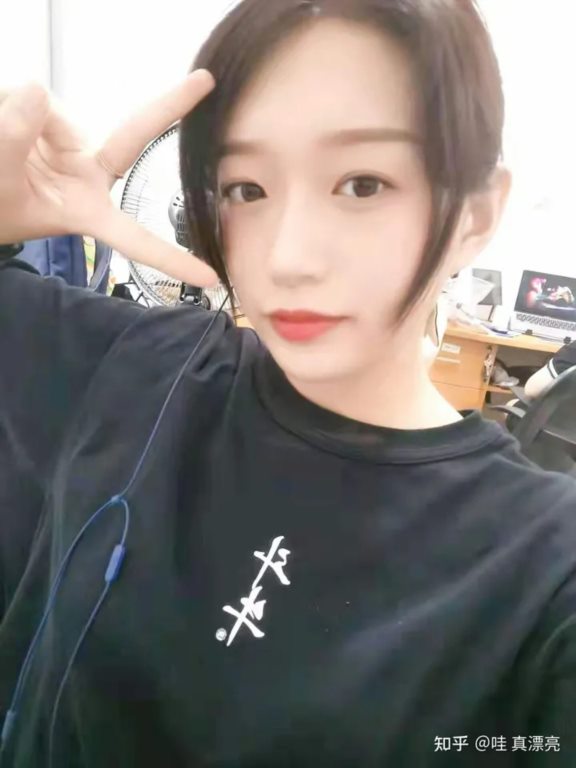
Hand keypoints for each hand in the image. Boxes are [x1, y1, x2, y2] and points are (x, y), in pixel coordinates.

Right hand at [0, 71, 218, 286]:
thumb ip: (13, 143)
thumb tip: (36, 93)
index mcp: (85, 212)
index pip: (134, 238)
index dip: (170, 259)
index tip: (210, 277)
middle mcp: (86, 176)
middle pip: (133, 137)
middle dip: (170, 106)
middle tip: (206, 81)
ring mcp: (69, 146)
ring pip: (49, 110)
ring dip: (16, 118)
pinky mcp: (48, 120)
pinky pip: (32, 100)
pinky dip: (8, 107)